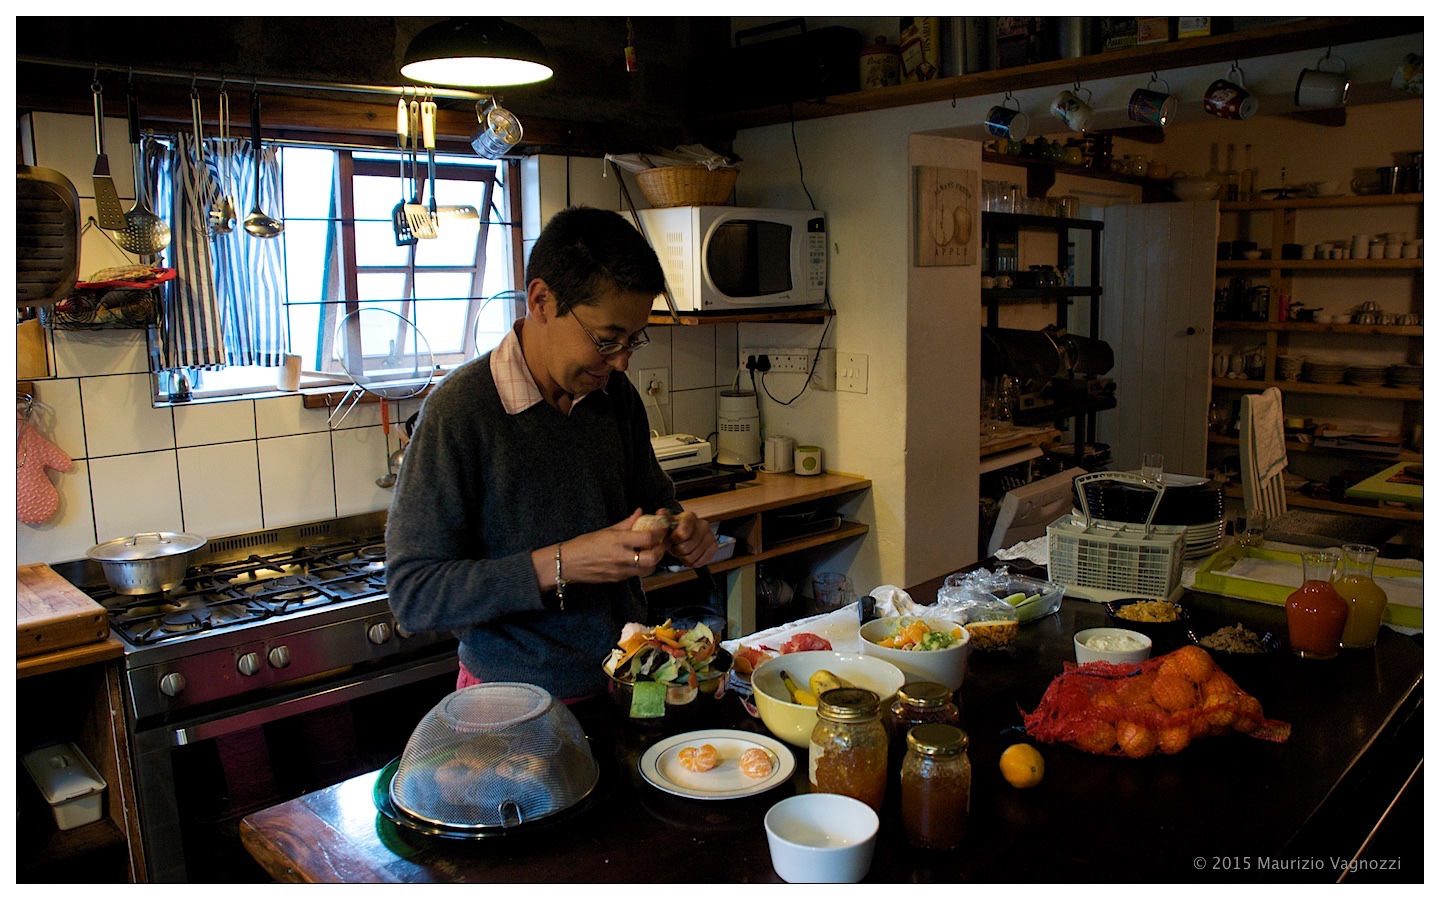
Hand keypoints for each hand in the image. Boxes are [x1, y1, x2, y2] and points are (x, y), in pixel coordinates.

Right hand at [545, 510, 670, 587]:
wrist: (568, 563)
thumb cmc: (584, 544)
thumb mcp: (606, 530)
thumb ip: (626, 523)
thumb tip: (640, 512)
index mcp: (618, 541)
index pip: (648, 538)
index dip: (659, 533)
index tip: (662, 528)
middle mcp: (621, 557)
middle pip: (652, 558)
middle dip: (661, 550)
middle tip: (661, 543)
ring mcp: (620, 571)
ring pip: (647, 569)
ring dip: (653, 560)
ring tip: (651, 551)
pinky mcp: (618, 579)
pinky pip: (636, 574)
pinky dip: (642, 566)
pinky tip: (638, 559)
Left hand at [664, 509, 718, 568]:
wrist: (682, 537)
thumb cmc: (674, 532)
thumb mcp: (665, 525)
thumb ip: (662, 519)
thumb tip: (661, 512)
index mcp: (690, 517)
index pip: (683, 533)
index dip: (674, 540)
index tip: (672, 539)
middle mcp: (702, 524)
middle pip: (687, 547)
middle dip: (678, 551)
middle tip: (676, 547)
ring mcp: (710, 536)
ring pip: (693, 556)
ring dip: (685, 557)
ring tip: (682, 551)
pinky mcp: (713, 546)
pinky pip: (701, 561)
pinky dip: (693, 562)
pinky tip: (690, 555)